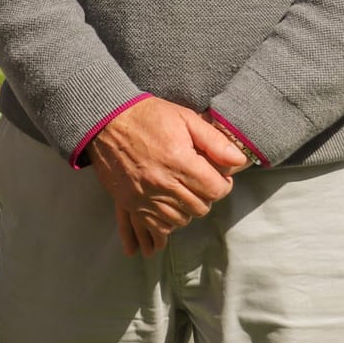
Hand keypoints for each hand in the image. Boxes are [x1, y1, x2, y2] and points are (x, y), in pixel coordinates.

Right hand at [89, 98, 247, 255]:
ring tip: (182, 191)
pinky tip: (168, 209)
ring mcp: (146, 196)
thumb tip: (238, 160)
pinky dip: (166, 222)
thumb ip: (214, 141)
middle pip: (200, 208)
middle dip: (205, 196)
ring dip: (187, 209)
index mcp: (180, 161)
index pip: (216, 190)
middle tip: (198, 181)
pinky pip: (156, 226)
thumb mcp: (184, 118)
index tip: (217, 176)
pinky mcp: (131, 203)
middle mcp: (164, 183)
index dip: (222, 184)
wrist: (104, 121)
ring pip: (181, 220)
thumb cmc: (147, 116)